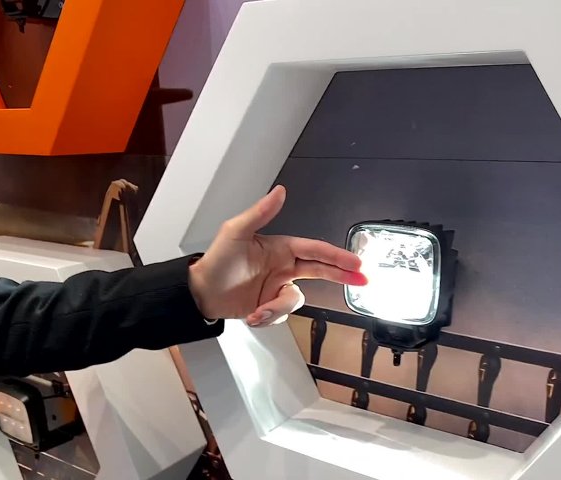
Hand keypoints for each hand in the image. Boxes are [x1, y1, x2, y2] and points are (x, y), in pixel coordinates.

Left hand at [188, 185, 366, 326]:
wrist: (200, 293)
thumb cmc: (216, 260)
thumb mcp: (235, 232)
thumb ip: (260, 212)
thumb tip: (279, 191)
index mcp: (280, 248)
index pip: (315, 250)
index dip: (337, 255)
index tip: (356, 262)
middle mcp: (282, 267)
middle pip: (320, 270)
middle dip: (341, 275)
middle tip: (360, 280)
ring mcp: (276, 287)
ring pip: (296, 300)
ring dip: (278, 308)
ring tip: (258, 310)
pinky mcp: (269, 306)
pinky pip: (282, 315)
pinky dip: (268, 317)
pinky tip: (252, 315)